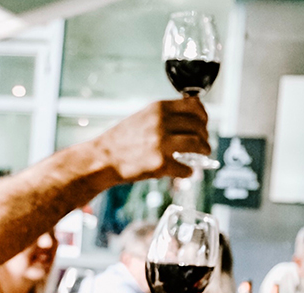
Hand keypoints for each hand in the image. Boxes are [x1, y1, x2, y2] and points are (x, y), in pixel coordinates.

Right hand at [94, 98, 209, 181]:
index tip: (203, 123)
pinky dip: (189, 171)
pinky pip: (185, 168)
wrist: (102, 159)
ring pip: (197, 144)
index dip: (203, 115)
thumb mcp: (141, 118)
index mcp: (158, 109)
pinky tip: (187, 172)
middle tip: (204, 143)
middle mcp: (162, 123)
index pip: (194, 105)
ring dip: (204, 150)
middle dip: (205, 136)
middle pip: (198, 126)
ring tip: (203, 155)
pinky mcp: (160, 164)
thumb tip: (186, 122)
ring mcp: (161, 144)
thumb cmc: (119, 141)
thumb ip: (163, 117)